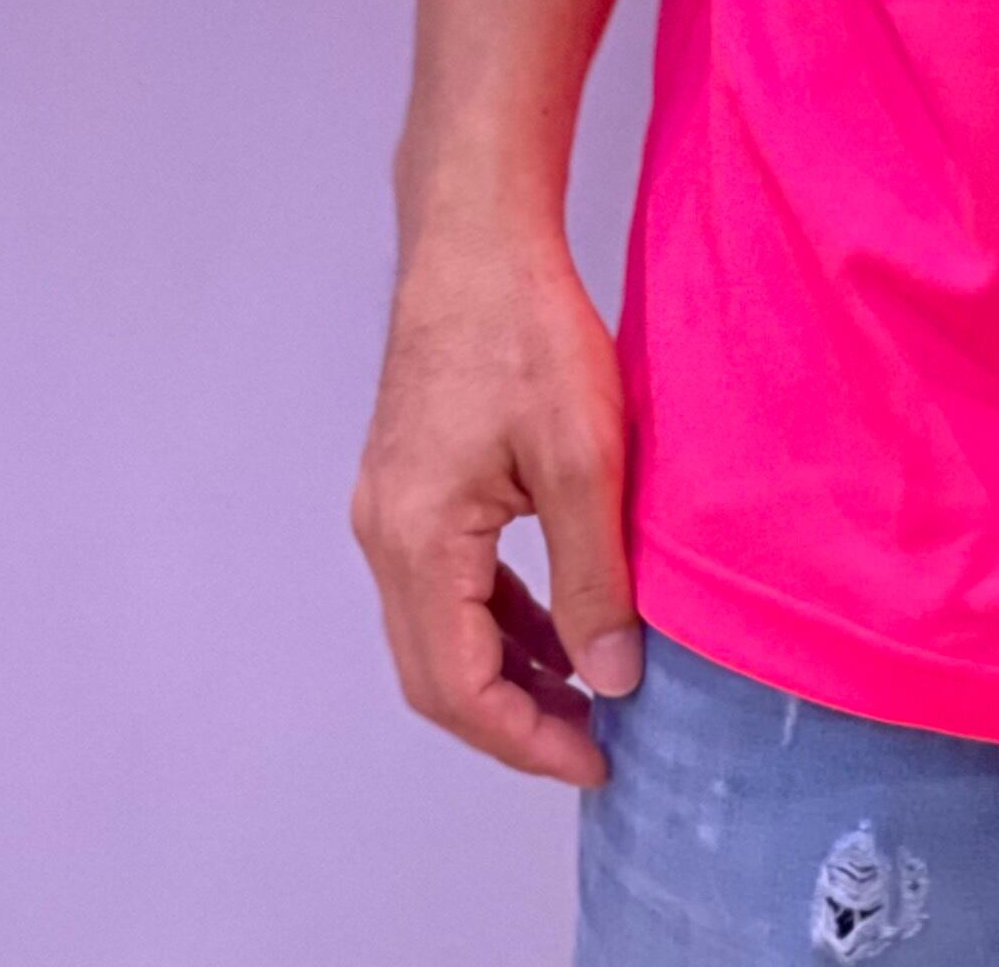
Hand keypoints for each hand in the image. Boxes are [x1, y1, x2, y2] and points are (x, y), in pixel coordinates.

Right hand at [349, 220, 643, 786]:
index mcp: (417, 542)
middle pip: (437, 674)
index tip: (598, 760)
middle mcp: (385, 536)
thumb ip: (593, 578)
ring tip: (588, 693)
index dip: (527, 741)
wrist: (477, 238)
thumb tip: (613, 678)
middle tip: (597, 740)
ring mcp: (390, 508)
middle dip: (515, 720)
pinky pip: (447, 582)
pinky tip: (556, 621)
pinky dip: (498, 618)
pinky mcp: (410, 482)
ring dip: (506, 672)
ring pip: (439, 631)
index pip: (459, 689)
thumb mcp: (583, 459)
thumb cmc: (526, 330)